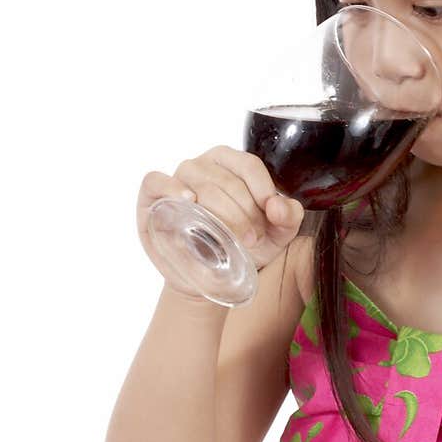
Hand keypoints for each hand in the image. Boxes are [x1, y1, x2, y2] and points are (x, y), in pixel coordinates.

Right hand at [137, 145, 304, 295]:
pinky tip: (188, 201)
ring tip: (232, 238)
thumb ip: (289, 218)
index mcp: (232, 164)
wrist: (213, 278)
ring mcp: (177, 179)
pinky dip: (171, 188)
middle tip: (254, 239)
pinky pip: (156, 180)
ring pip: (199, 183)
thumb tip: (280, 206)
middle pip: (226, 180)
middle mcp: (204, 165)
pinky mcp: (152, 196)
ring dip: (220, 213)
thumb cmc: (244, 247)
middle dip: (244, 212)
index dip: (263, 189)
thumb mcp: (276, 236)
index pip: (248, 165)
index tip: (273, 216)